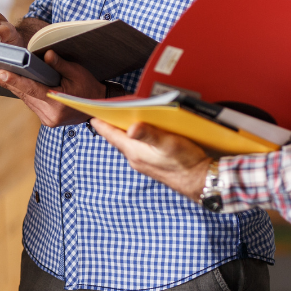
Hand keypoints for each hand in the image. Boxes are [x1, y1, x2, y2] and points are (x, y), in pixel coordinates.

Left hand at [0, 50, 105, 126]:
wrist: (97, 106)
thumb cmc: (89, 87)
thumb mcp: (77, 72)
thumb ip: (60, 64)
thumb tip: (46, 55)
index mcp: (58, 103)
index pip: (32, 90)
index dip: (15, 81)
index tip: (1, 74)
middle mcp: (50, 115)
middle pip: (25, 95)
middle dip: (9, 83)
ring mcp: (47, 119)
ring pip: (26, 100)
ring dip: (14, 88)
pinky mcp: (46, 119)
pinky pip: (31, 103)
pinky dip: (24, 93)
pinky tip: (13, 84)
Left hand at [89, 119, 211, 201]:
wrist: (200, 181)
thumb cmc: (185, 163)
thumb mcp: (167, 144)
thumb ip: (149, 134)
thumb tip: (131, 127)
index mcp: (134, 152)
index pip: (111, 134)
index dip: (101, 122)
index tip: (90, 112)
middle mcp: (135, 158)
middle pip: (117, 137)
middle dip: (112, 123)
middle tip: (106, 109)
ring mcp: (143, 161)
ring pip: (128, 142)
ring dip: (124, 129)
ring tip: (122, 115)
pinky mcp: (152, 163)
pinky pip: (138, 146)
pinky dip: (137, 136)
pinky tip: (144, 129)